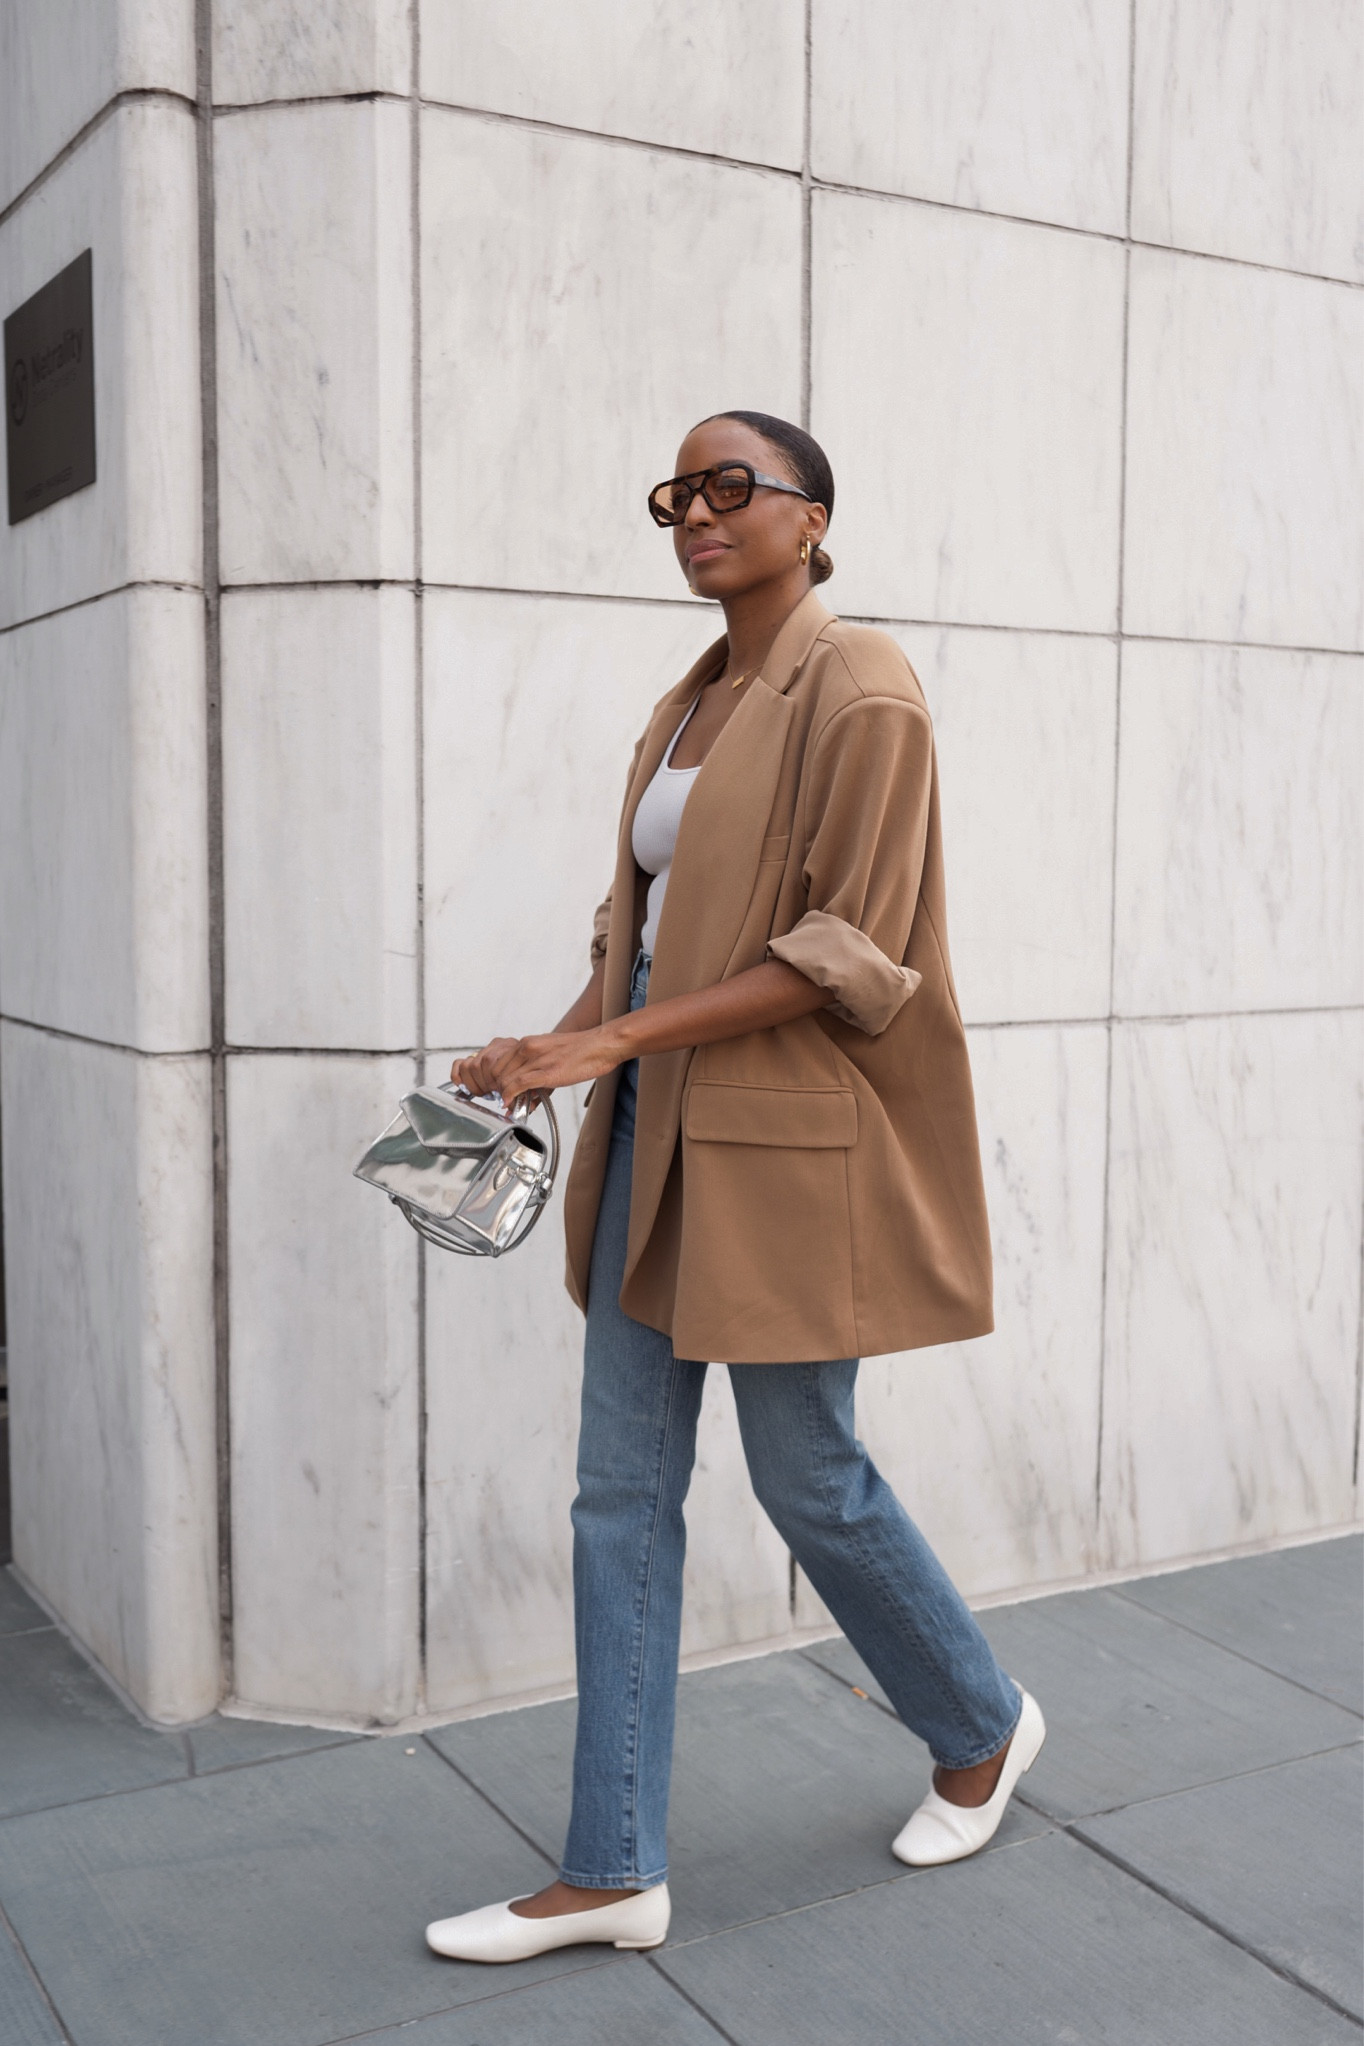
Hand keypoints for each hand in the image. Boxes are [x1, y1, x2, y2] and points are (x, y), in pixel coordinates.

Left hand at [452, 1025, 627, 1111]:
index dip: (494, 1079)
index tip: (498, 1091)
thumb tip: (526, 1095)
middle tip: (503, 1101)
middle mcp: (526, 1047)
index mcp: (527, 1043)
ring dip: (503, 1095)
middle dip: (496, 1088)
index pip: (497, 1061)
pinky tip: (512, 1104)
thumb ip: (535, 1071)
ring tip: (510, 1105)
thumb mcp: (550, 1055)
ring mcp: (535, 1059)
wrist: (601, 1044)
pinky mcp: (545, 1071)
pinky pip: (518, 1085)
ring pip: (504, 1079)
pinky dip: (510, 1097)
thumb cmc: (580, 1051)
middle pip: (496, 1071)